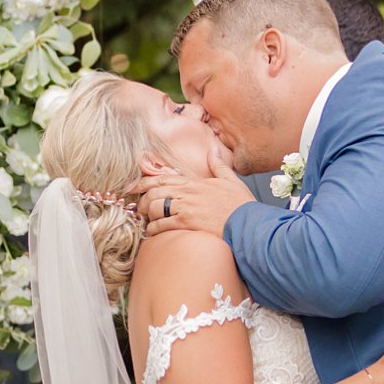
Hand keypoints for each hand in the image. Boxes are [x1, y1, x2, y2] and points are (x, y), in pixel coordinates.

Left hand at [133, 156, 254, 238]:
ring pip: (155, 206)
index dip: (145, 182)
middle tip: (138, 208)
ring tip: (146, 221)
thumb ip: (218, 166)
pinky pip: (162, 224)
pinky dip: (153, 228)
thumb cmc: (242, 206)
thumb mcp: (231, 181)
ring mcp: (186, 208)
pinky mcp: (187, 223)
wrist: (249, 224)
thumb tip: (213, 151)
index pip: (164, 178)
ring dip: (147, 215)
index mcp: (195, 183)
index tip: (134, 186)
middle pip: (155, 191)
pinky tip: (152, 232)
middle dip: (142, 200)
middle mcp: (188, 193)